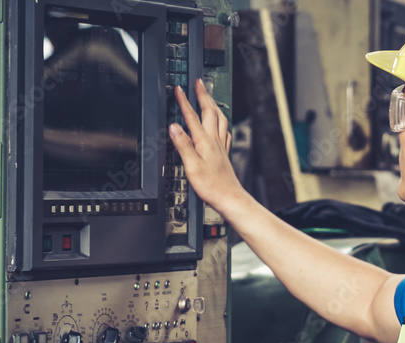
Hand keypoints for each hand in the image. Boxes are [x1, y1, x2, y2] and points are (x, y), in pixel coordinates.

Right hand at [168, 79, 240, 210]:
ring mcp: (221, 146)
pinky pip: (224, 131)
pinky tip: (221, 124)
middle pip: (210, 112)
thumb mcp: (191, 166)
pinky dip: (221, 122)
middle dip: (203, 95)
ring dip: (213, 105)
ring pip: (220, 119)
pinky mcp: (224, 153)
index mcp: (204, 142)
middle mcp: (215, 141)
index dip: (184, 101)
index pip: (192, 116)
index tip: (178, 88)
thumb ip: (183, 145)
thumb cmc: (211, 186)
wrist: (229, 198)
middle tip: (198, 82)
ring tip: (209, 97)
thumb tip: (174, 127)